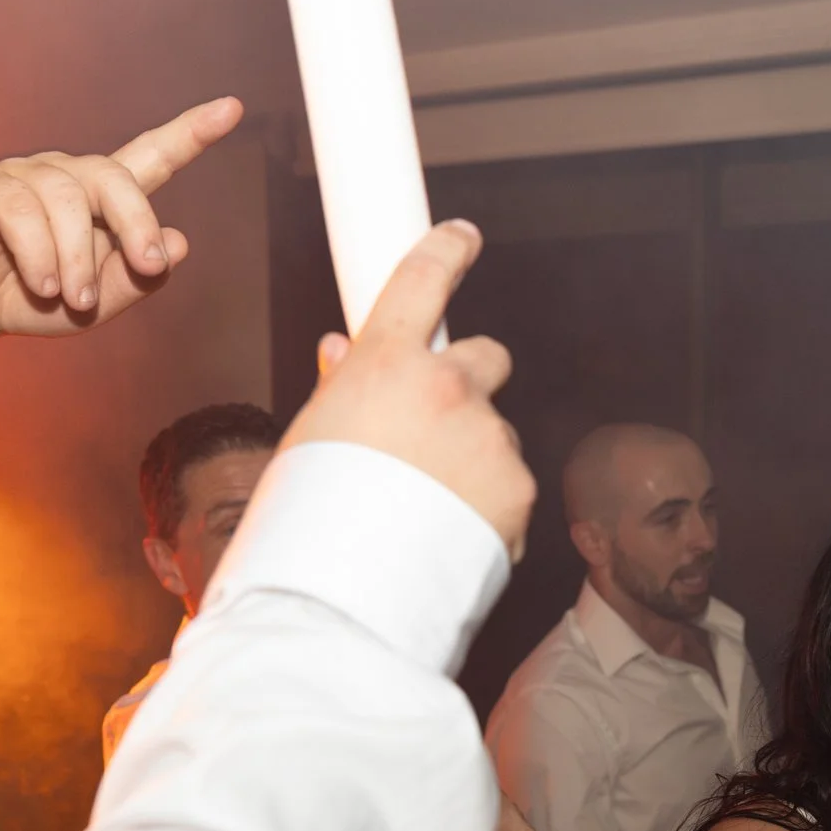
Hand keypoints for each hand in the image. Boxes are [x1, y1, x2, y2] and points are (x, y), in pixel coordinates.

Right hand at [0, 97, 243, 342]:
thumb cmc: (33, 298)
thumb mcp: (96, 304)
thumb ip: (136, 279)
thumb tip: (180, 243)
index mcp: (103, 199)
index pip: (153, 157)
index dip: (191, 133)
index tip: (232, 109)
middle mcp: (69, 176)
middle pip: (116, 177)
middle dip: (138, 222)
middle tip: (147, 264)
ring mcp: (27, 174)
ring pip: (69, 202)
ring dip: (78, 258)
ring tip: (71, 299)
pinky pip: (24, 212)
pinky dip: (39, 255)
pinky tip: (43, 286)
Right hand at [283, 221, 536, 557]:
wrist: (347, 593)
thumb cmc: (311, 517)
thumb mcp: (311, 436)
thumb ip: (342, 386)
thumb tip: (342, 347)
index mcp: (387, 363)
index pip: (423, 277)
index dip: (446, 249)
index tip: (462, 237)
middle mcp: (449, 388)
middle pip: (487, 355)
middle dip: (470, 380)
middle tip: (439, 424)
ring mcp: (490, 439)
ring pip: (495, 433)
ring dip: (474, 457)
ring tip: (427, 509)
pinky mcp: (519, 491)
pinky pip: (508, 489)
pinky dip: (487, 508)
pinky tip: (448, 537)